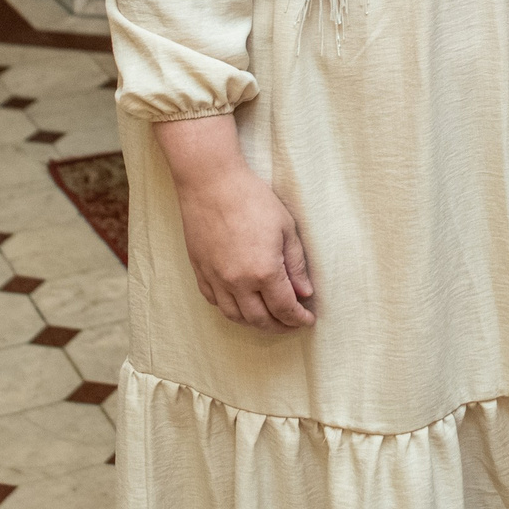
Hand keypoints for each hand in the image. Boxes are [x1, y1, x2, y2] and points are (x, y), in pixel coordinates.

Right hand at [157, 114, 315, 330]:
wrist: (211, 183)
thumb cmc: (252, 199)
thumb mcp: (286, 228)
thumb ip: (296, 265)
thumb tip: (304, 293)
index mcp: (264, 271)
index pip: (284, 308)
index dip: (298, 318)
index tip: (308, 320)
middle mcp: (237, 281)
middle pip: (260, 319)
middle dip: (279, 326)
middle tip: (291, 323)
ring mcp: (215, 278)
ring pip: (235, 316)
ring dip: (254, 323)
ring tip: (268, 318)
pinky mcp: (200, 270)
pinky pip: (214, 301)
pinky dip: (230, 309)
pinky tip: (241, 304)